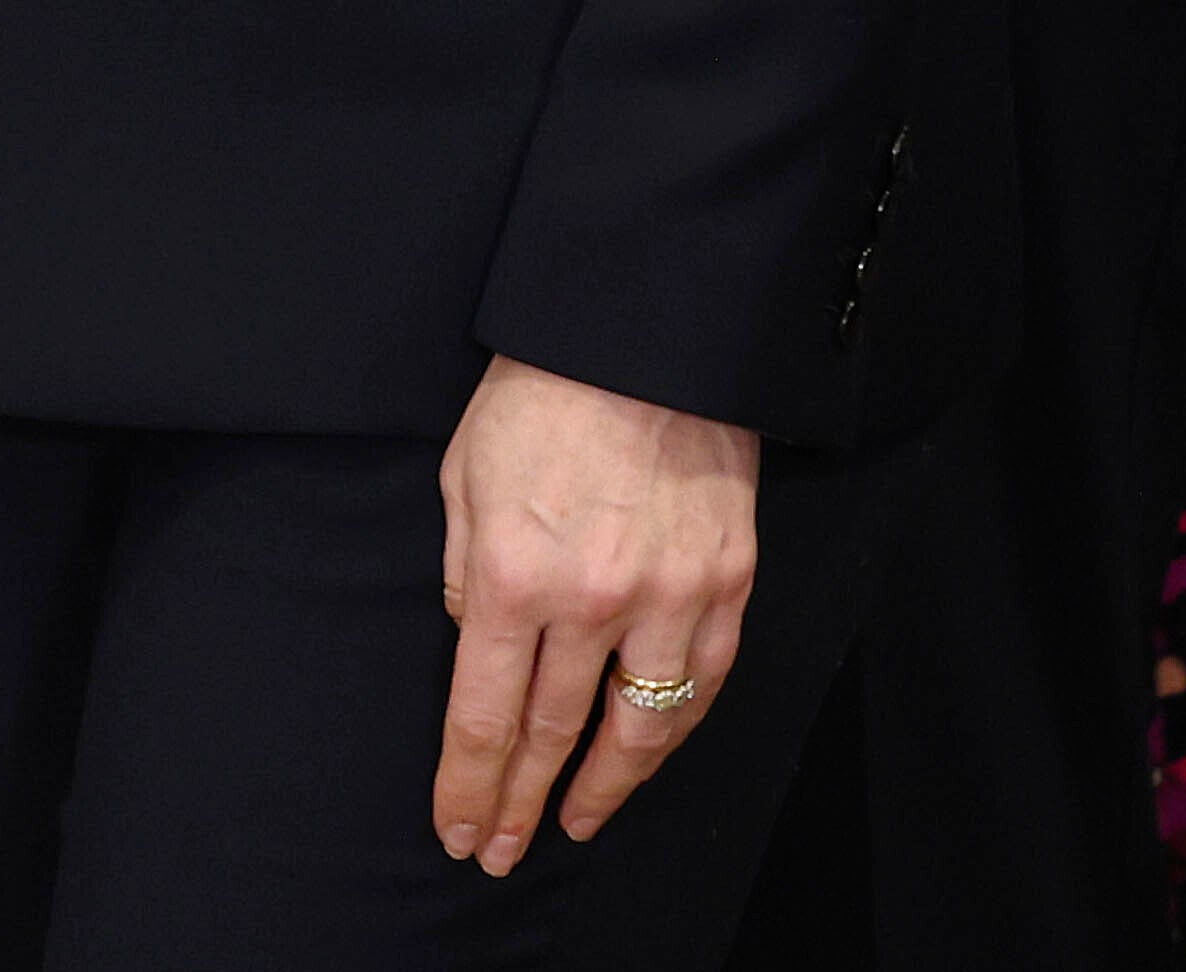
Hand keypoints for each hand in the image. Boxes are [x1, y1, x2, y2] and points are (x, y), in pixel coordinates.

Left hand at [434, 353, 756, 873]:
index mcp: (513, 573)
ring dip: (606, 787)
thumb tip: (481, 643)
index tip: (458, 828)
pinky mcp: (727, 581)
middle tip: (500, 851)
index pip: (486, 712)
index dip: (469, 782)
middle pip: (554, 733)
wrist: (643, 335)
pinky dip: (672, 730)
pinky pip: (702, 680)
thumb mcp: (464, 476)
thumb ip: (467, 572)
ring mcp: (669, 594)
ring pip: (639, 726)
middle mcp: (593, 599)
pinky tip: (645, 754)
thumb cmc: (538, 395)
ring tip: (575, 823)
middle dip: (521, 801)